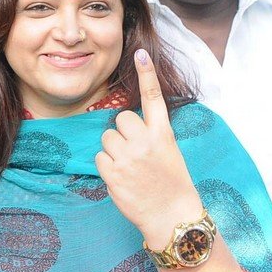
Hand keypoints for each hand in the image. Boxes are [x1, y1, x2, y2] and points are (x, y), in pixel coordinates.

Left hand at [95, 49, 202, 247]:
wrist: (172, 217)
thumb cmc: (171, 183)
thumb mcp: (169, 152)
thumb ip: (150, 135)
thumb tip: (124, 123)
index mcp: (163, 134)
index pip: (153, 98)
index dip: (146, 75)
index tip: (139, 54)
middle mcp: (146, 141)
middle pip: (120, 119)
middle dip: (123, 133)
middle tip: (135, 152)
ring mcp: (128, 157)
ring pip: (107, 138)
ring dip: (113, 150)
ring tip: (130, 167)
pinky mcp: (113, 173)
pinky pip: (99, 157)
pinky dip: (106, 166)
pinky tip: (122, 178)